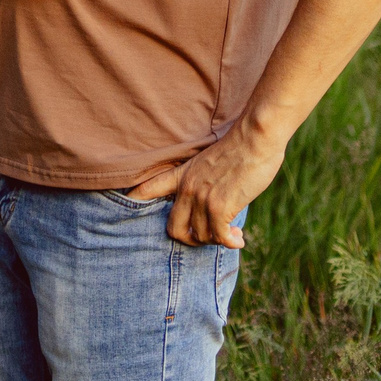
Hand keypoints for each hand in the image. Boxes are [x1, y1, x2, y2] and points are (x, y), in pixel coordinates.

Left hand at [132, 120, 288, 247]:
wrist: (255, 138)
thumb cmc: (240, 147)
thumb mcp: (209, 161)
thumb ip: (203, 181)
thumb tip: (210, 204)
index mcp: (182, 174)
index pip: (148, 189)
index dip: (134, 201)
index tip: (125, 209)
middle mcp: (187, 189)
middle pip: (174, 229)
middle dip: (191, 240)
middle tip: (208, 237)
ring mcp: (202, 199)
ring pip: (200, 236)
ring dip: (217, 241)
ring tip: (232, 235)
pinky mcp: (219, 207)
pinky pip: (219, 237)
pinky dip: (230, 243)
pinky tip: (239, 240)